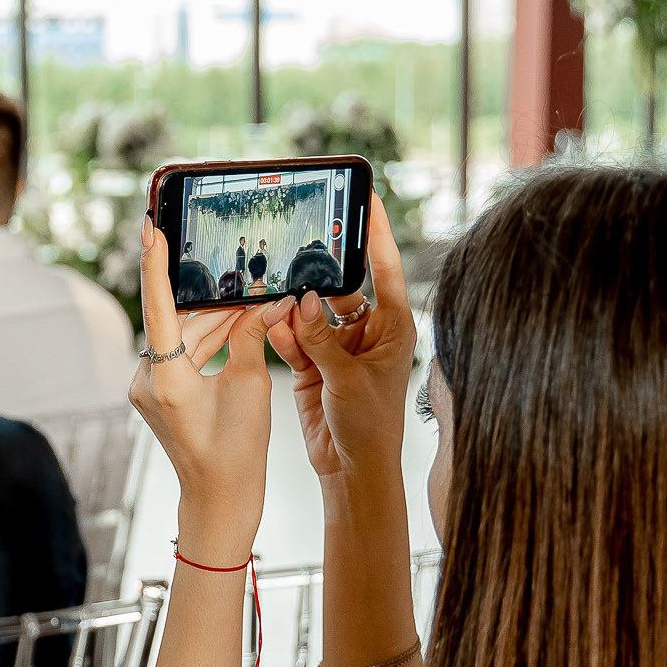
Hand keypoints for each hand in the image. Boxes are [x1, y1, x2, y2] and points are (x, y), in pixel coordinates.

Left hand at [131, 216, 293, 564]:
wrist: (218, 499)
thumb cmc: (237, 454)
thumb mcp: (250, 388)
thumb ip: (252, 337)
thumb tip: (268, 302)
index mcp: (164, 379)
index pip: (157, 308)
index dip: (155, 264)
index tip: (149, 227)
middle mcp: (146, 380)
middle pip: (179, 322)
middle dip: (216, 300)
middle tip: (246, 270)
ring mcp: (150, 387)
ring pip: (184, 337)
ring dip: (218, 321)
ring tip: (256, 300)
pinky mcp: (159, 393)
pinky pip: (184, 354)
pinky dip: (211, 341)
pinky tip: (241, 323)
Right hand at [266, 194, 418, 489]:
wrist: (352, 470)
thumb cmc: (370, 426)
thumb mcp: (348, 378)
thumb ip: (322, 339)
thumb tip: (303, 303)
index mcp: (393, 327)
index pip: (385, 268)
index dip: (376, 232)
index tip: (368, 196)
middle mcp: (367, 332)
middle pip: (340, 288)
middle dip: (317, 277)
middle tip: (297, 248)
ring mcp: (338, 348)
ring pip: (311, 313)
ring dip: (294, 311)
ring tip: (278, 302)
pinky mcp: (313, 366)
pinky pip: (294, 338)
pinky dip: (283, 334)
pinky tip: (274, 327)